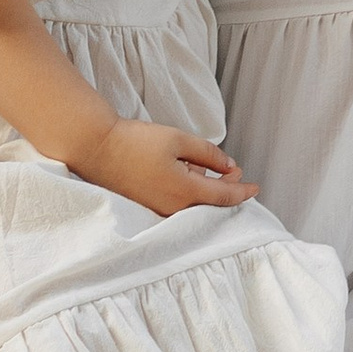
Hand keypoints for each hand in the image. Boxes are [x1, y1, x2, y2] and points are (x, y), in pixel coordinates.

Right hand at [74, 119, 260, 215]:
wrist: (96, 148)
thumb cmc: (136, 142)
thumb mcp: (179, 140)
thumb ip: (209, 155)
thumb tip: (229, 166)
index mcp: (184, 192)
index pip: (224, 198)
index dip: (242, 191)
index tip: (256, 187)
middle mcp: (173, 208)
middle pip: (210, 204)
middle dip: (225, 187)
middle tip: (232, 169)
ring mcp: (158, 210)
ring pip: (194, 204)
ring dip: (206, 188)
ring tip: (209, 166)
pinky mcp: (147, 207)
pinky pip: (177, 203)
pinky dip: (189, 190)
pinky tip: (186, 170)